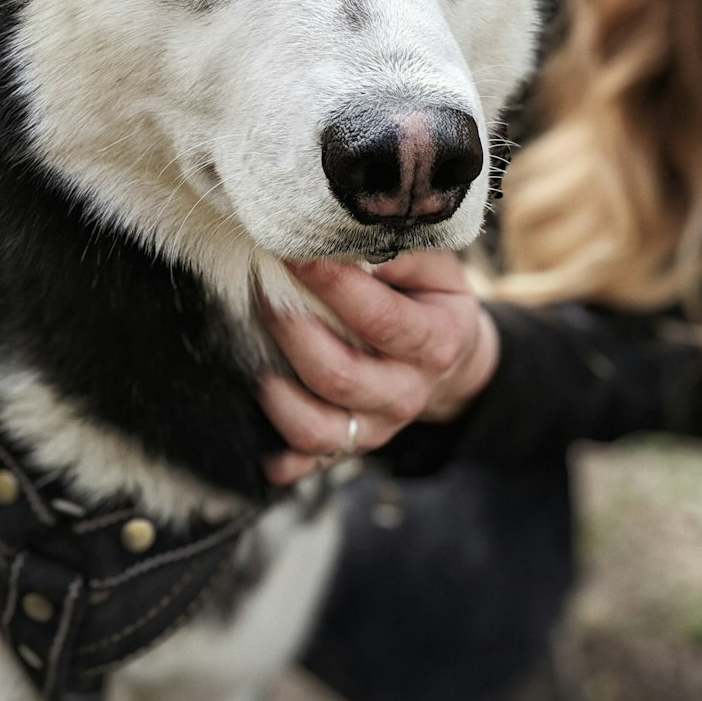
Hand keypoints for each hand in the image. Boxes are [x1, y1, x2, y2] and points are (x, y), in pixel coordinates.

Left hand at [258, 250, 498, 483]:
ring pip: (315, 428)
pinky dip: (277, 455)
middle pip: (338, 376)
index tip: (292, 252)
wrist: (450, 360)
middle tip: (260, 289)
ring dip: (274, 392)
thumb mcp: (435, 268)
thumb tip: (350, 237)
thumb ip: (401, 249)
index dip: (332, 286)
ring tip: (252, 349)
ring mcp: (377, 428)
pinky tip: (256, 428)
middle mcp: (407, 393)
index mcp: (435, 342)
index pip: (379, 319)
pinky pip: (307, 463)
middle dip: (289, 330)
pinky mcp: (350, 447)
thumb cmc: (429, 299)